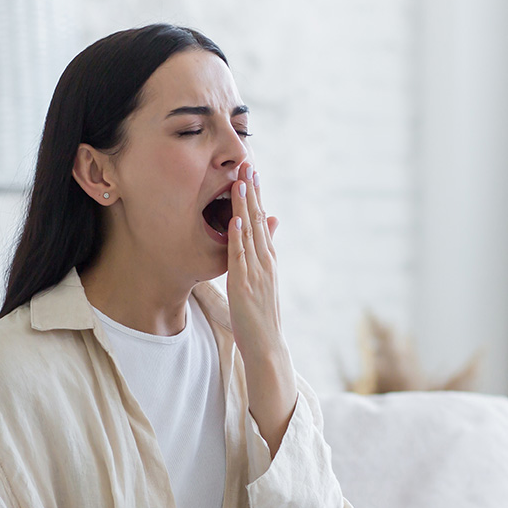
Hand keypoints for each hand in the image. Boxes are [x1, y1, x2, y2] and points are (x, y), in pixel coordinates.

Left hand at [226, 161, 281, 367]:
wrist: (267, 344)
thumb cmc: (262, 314)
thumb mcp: (266, 279)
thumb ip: (266, 251)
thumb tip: (272, 222)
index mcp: (268, 259)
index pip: (263, 220)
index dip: (257, 195)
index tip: (251, 171)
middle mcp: (265, 261)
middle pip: (258, 220)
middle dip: (252, 191)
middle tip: (247, 163)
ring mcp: (256, 272)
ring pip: (250, 233)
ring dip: (245, 207)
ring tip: (240, 182)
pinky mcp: (244, 285)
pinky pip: (240, 257)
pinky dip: (238, 238)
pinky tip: (236, 220)